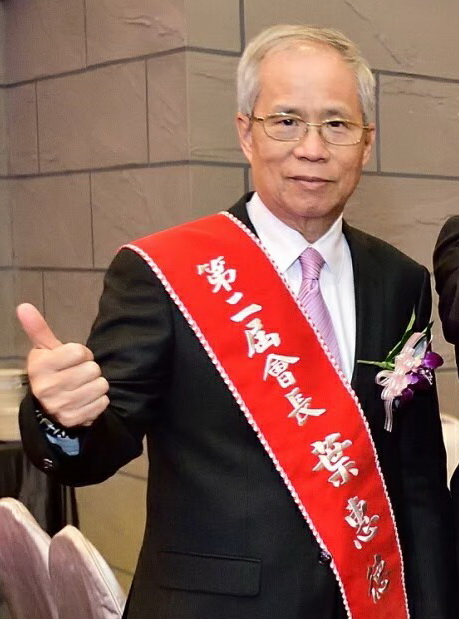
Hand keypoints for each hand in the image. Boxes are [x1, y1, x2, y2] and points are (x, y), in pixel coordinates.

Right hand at [16, 303, 109, 427]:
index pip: (80, 352)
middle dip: (90, 370)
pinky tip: (86, 400)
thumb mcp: (45, 351)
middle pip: (93, 369)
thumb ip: (38, 329)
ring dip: (96, 385)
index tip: (73, 360)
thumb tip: (23, 306)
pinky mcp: (74, 419)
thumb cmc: (51, 372)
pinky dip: (98, 401)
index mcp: (40, 367)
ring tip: (83, 387)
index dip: (81, 354)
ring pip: (100, 385)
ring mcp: (61, 405)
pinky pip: (102, 402)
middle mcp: (48, 388)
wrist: (47, 408)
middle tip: (78, 374)